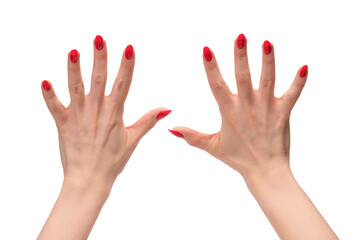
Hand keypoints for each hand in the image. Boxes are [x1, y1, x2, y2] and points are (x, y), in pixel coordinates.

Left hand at [38, 35, 170, 239]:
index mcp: (115, 114)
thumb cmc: (113, 161)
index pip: (123, 85)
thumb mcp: (133, 139)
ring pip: (76, 90)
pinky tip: (45, 82)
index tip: (129, 48)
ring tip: (73, 52)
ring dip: (74, 71)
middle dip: (99, 59)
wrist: (90, 180)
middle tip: (98, 39)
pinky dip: (49, 96)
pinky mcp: (63, 125)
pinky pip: (54, 108)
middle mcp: (97, 112)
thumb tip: (166, 109)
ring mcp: (79, 118)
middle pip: (99, 81)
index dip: (126, 66)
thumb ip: (148, 120)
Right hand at [171, 34, 337, 239]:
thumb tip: (171, 129)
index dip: (211, 68)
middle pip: (243, 78)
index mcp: (229, 113)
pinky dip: (299, 82)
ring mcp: (266, 110)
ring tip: (267, 43)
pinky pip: (292, 96)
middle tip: (240, 36)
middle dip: (241, 56)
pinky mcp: (282, 115)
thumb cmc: (238, 158)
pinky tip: (304, 67)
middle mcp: (247, 108)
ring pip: (267, 82)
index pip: (217, 86)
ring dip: (268, 62)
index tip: (206, 49)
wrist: (264, 171)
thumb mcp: (212, 146)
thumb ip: (191, 136)